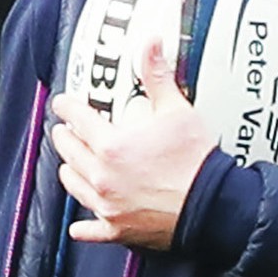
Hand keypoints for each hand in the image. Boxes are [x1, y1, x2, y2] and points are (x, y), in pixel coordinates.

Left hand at [51, 39, 216, 250]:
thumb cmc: (196, 163)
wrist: (212, 206)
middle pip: (69, 151)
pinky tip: (79, 226)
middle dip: (65, 136)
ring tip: (72, 163)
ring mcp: (108, 205)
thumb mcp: (177, 112)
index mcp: (111, 146)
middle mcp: (102, 177)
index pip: (77, 119)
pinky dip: (85, 227)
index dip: (67, 107)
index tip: (65, 103)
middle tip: (67, 129)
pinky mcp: (119, 229)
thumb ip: (158, 77)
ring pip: (74, 185)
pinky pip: (93, 230)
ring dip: (70, 170)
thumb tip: (152, 46)